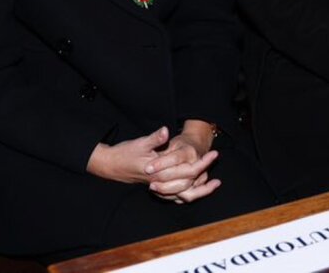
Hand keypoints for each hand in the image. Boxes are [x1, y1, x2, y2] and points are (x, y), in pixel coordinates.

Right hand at [86, 125, 220, 203]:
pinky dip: (189, 194)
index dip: (202, 163)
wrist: (111, 165)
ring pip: (184, 196)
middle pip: (189, 185)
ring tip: (214, 184)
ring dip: (200, 190)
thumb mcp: (140, 142)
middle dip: (205, 175)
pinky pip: (176, 197)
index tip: (213, 154)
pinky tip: (197, 189)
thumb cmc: (126, 153)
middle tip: (216, 162)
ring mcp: (159, 188)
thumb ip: (154, 138)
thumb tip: (166, 131)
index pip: (186, 171)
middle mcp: (160, 183)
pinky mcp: (157, 189)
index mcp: (159, 172)